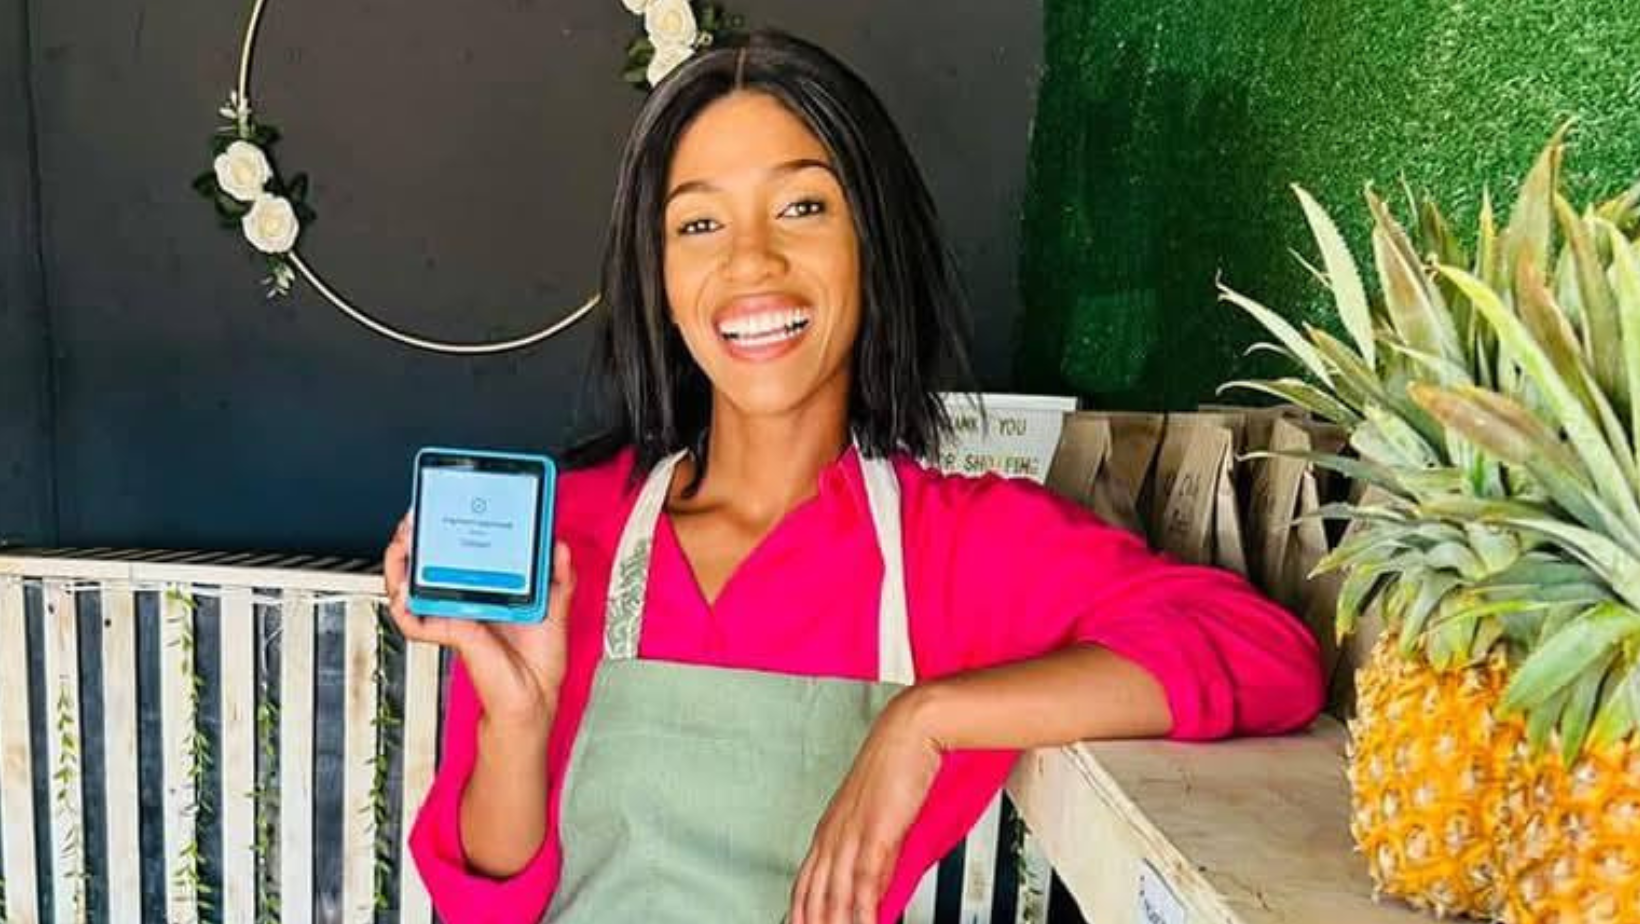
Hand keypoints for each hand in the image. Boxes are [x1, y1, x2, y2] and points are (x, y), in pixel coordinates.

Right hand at [382, 512, 573, 731]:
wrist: (533, 697)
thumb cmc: (538, 662)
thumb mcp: (556, 609)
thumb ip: (558, 576)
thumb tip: (557, 545)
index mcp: (487, 593)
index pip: (456, 559)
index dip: (443, 535)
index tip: (443, 510)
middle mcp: (465, 604)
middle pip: (424, 569)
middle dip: (413, 541)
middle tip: (414, 520)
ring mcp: (454, 619)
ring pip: (409, 590)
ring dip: (399, 565)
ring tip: (401, 545)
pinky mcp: (451, 635)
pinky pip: (415, 622)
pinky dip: (403, 607)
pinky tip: (404, 590)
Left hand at [790, 690, 942, 923]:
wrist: (909, 731)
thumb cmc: (896, 766)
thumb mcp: (880, 821)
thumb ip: (876, 859)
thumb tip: (875, 892)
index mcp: (829, 831)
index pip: (803, 885)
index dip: (799, 914)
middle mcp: (833, 835)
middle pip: (812, 897)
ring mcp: (851, 835)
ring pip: (834, 896)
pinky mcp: (875, 833)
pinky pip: (865, 883)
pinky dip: (863, 913)